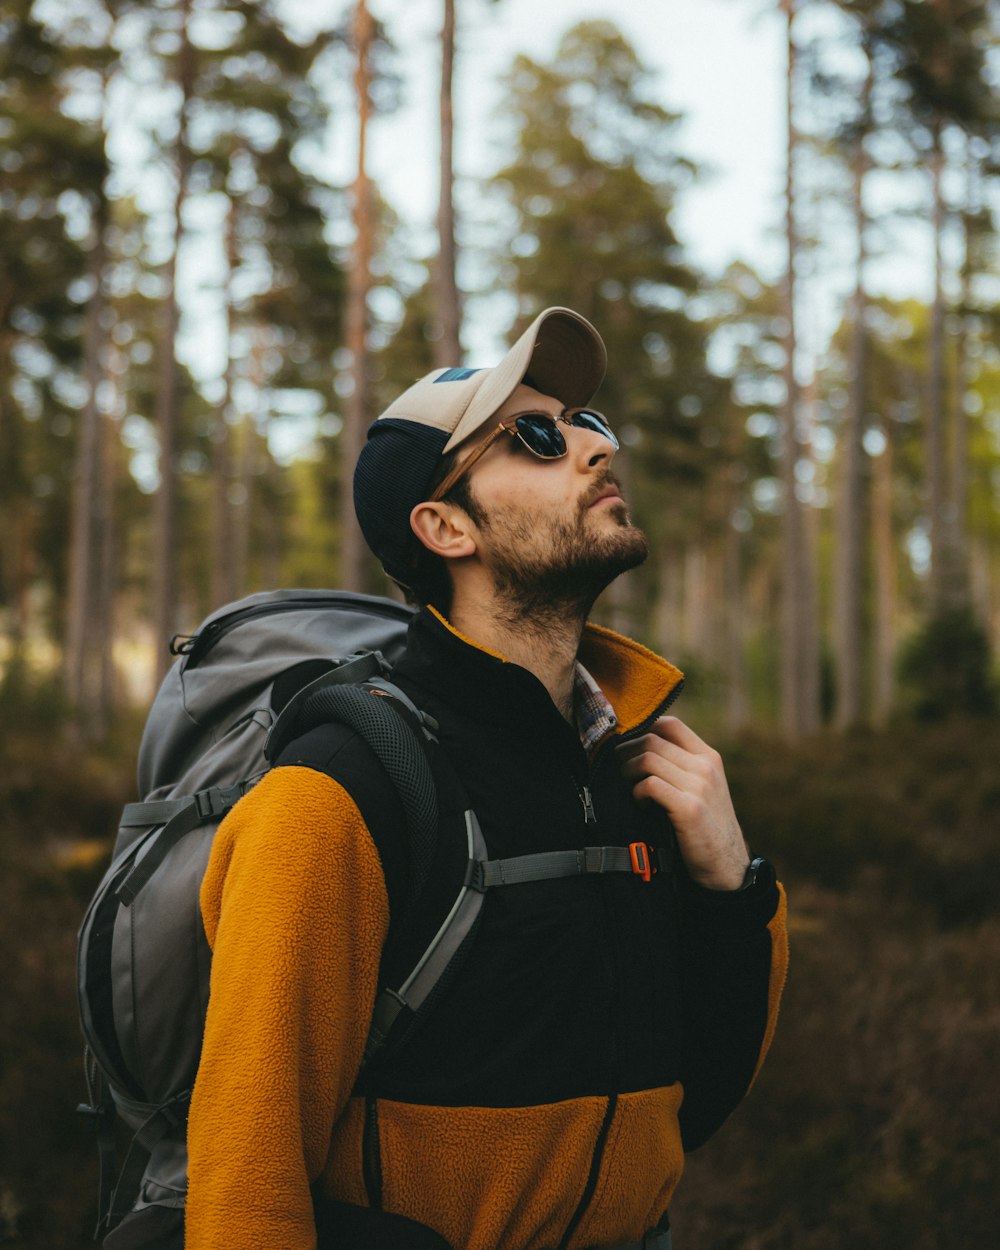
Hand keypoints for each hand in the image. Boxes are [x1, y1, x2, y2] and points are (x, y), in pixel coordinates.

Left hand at [615, 716, 749, 890]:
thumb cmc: (705, 826)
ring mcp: (699, 786)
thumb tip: (638, 748)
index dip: (642, 729)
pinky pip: (650, 784)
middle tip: (617, 769)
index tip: (627, 746)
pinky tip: (640, 803)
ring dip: (628, 771)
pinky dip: (637, 792)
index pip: (670, 724)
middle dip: (626, 752)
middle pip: (652, 739)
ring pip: (648, 759)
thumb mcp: (702, 788)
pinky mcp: (689, 808)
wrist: (726, 865)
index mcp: (708, 757)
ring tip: (628, 786)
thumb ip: (681, 766)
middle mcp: (705, 767)